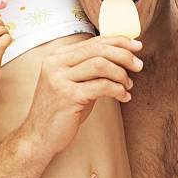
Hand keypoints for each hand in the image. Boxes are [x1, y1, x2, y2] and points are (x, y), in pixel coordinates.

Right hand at [26, 36, 142, 154]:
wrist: (39, 136)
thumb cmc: (62, 109)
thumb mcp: (74, 82)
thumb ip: (90, 67)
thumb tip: (122, 54)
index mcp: (57, 56)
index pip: (94, 41)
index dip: (119, 41)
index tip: (137, 46)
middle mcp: (56, 63)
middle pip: (99, 49)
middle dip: (124, 55)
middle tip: (139, 66)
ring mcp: (60, 79)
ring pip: (101, 65)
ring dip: (121, 74)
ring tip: (129, 85)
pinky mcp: (68, 96)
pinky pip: (102, 86)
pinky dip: (118, 90)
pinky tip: (124, 97)